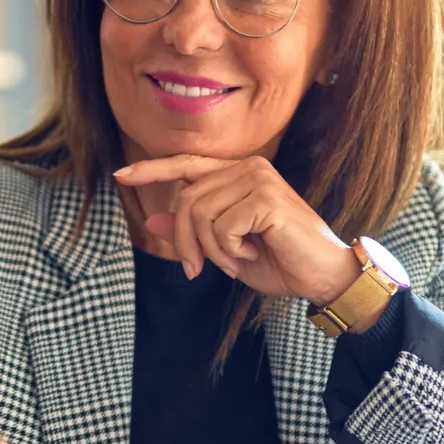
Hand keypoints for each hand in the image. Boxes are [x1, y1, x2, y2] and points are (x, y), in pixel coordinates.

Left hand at [115, 155, 361, 309]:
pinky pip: (220, 226)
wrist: (321, 277)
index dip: (152, 171)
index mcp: (237, 174)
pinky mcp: (266, 198)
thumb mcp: (224, 251)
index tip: (121, 176)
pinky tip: (252, 252)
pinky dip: (228, 250)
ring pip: (199, 214)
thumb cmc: (278, 261)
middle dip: (185, 242)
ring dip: (211, 250)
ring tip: (236, 259)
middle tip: (200, 268)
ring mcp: (258, 179)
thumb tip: (152, 221)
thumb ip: (190, 234)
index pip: (186, 167)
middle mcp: (248, 168)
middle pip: (185, 200)